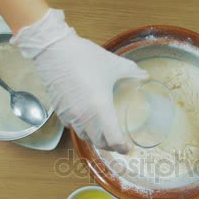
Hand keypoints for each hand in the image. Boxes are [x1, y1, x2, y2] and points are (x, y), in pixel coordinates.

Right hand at [11, 9, 148, 153]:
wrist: (53, 50)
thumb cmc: (84, 57)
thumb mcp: (113, 64)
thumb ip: (132, 72)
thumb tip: (145, 76)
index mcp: (100, 108)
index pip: (112, 139)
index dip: (122, 147)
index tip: (128, 148)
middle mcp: (84, 116)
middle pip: (98, 142)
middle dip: (110, 146)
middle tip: (119, 144)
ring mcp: (69, 115)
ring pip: (84, 136)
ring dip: (95, 139)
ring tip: (104, 135)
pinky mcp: (59, 110)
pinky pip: (72, 127)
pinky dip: (82, 129)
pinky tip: (87, 121)